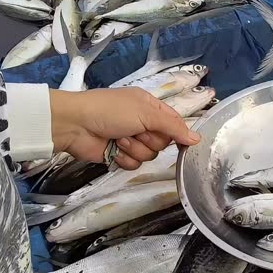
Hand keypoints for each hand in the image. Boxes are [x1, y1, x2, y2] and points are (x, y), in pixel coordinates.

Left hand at [49, 87, 200, 169]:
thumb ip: (173, 127)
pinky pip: (134, 165)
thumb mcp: (145, 112)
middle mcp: (142, 123)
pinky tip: (113, 150)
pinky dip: (124, 159)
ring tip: (119, 139)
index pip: (174, 123)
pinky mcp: (120, 155)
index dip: (178, 133)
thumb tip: (196, 138)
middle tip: (135, 131)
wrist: (75, 124)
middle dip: (149, 140)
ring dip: (134, 149)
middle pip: (163, 142)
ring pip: (149, 155)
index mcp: (149, 107)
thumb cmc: (110, 110)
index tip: (182, 141)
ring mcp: (131, 140)